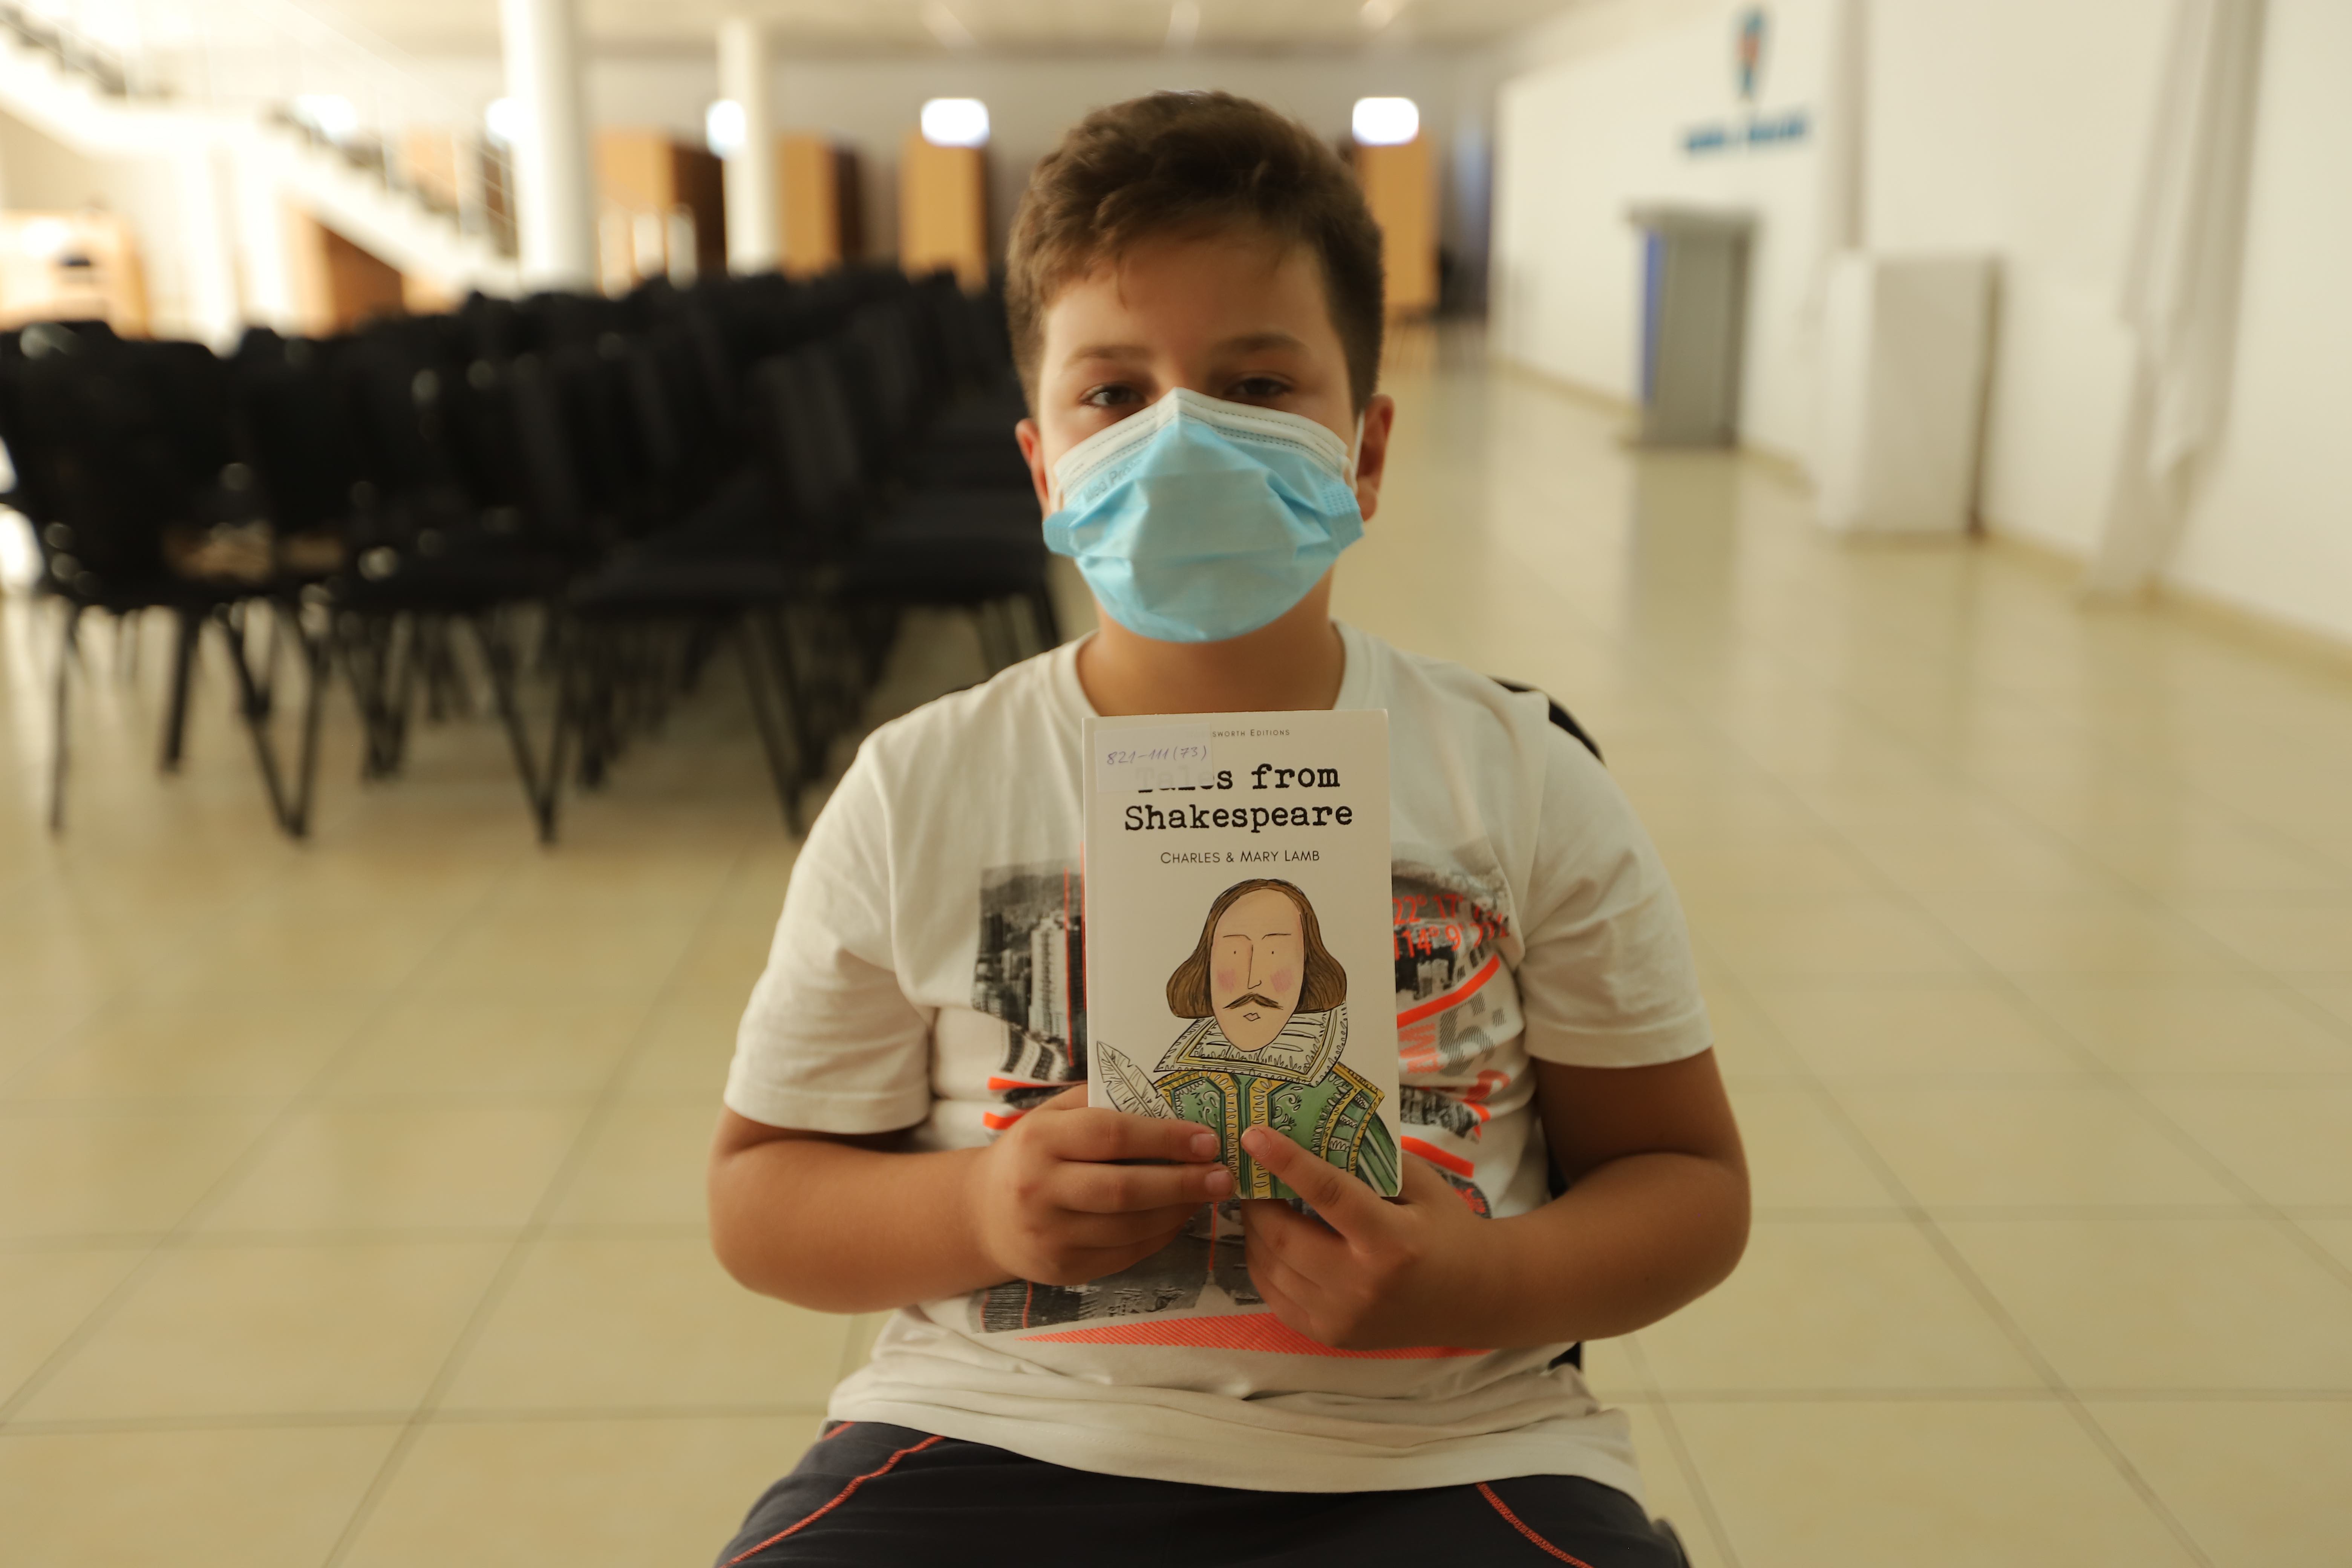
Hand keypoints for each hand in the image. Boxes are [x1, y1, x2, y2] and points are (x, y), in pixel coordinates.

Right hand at [969, 1086, 1232, 1286]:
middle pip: (1124, 1188)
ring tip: (1207, 1194)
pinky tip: (1179, 1217)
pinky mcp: (1062, 1269)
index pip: (1112, 1134)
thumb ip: (1102, 1104)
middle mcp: (1039, 1189)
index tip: (1206, 1138)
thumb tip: (1172, 1100)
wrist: (985, 1214)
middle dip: (1182, 1182)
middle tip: (1222, 1175)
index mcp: (1040, 1139)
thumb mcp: (1054, 1116)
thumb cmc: (1034, 1153)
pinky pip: (1125, 1254)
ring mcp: (1049, 1235)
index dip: (1164, 1137)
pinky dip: (1160, 1236)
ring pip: (1129, 1227)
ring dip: (1178, 1211)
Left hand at [1237, 1126, 1491, 1350]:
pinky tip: (1270, 1241)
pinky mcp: (1331, 1336)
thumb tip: (1314, 1134)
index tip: (1253, 1135)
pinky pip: (1275, 1297)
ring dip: (1255, 1233)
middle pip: (1284, 1236)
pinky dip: (1264, 1264)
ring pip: (1271, 1269)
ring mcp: (1343, 1317)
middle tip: (1248, 1174)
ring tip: (1256, 1204)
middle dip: (1256, 1201)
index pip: (1327, 1194)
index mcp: (1391, 1241)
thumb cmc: (1448, 1230)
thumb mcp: (1423, 1185)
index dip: (1286, 1162)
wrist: (1475, 1298)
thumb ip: (1373, 1161)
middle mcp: (1362, 1285)